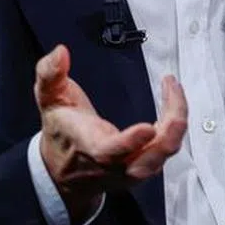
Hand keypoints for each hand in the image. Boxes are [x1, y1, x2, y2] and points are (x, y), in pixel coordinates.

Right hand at [34, 44, 187, 223]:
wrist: (63, 171)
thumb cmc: (61, 132)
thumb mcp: (48, 99)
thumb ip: (49, 74)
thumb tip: (60, 53)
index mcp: (89, 147)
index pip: (109, 152)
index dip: (130, 142)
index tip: (148, 128)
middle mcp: (113, 165)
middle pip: (147, 160)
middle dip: (169, 127)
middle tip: (173, 89)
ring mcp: (130, 170)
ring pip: (161, 156)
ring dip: (176, 125)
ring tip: (175, 91)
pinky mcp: (142, 168)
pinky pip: (165, 151)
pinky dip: (175, 129)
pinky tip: (174, 104)